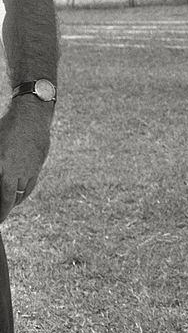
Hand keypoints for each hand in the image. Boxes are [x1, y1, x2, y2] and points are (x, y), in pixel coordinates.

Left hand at [0, 98, 52, 222]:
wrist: (31, 116)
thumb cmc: (6, 130)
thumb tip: (0, 178)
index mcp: (5, 171)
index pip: (3, 200)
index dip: (1, 213)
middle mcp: (19, 173)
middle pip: (13, 200)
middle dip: (6, 210)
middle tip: (2, 216)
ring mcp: (31, 169)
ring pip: (24, 192)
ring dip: (15, 200)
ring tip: (9, 202)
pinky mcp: (38, 164)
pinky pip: (32, 183)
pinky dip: (25, 190)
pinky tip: (20, 190)